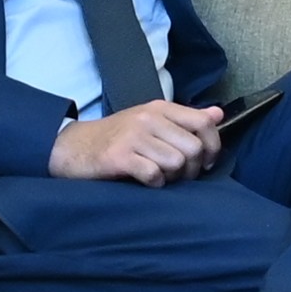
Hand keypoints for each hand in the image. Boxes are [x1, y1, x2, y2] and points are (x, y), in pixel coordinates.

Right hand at [49, 98, 222, 185]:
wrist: (72, 147)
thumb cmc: (117, 137)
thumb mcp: (151, 121)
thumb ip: (185, 119)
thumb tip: (218, 114)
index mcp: (160, 108)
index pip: (204, 123)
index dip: (212, 146)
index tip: (204, 162)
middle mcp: (148, 118)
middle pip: (193, 148)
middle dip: (192, 169)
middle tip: (179, 176)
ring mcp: (134, 136)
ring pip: (176, 162)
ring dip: (173, 177)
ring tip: (160, 177)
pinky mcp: (120, 157)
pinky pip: (154, 175)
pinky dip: (155, 183)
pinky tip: (145, 181)